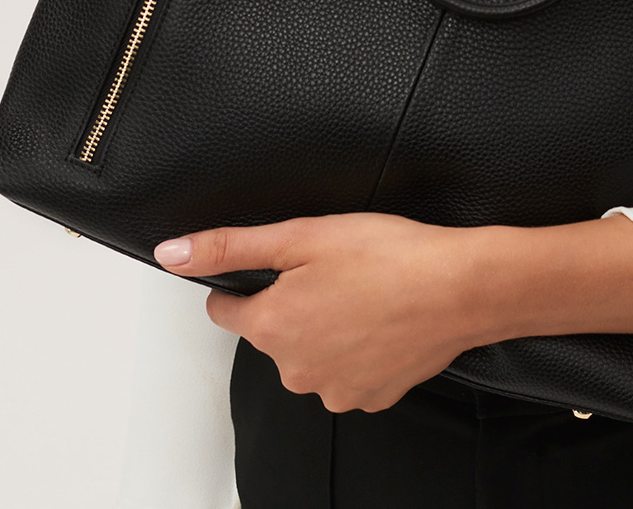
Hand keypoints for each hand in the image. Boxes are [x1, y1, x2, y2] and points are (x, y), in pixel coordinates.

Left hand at [153, 213, 483, 411]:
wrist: (460, 288)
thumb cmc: (389, 256)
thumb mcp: (302, 234)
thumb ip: (231, 246)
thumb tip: (173, 254)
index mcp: (273, 326)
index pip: (225, 309)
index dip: (243, 282)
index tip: (273, 268)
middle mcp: (295, 369)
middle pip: (273, 332)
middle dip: (293, 303)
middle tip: (332, 270)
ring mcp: (334, 390)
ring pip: (312, 353)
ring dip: (327, 328)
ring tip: (363, 293)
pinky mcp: (370, 397)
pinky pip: (348, 371)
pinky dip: (358, 348)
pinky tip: (382, 319)